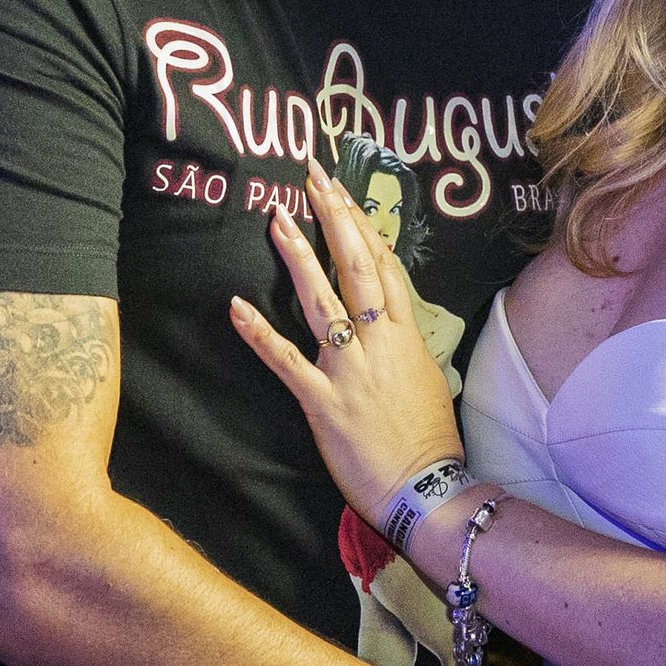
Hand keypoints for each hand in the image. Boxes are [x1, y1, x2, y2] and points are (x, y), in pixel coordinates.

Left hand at [229, 159, 469, 530]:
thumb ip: (407, 345)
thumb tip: (393, 321)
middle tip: (313, 179)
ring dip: (298, 257)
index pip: (384, 266)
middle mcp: (378, 342)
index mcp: (405, 335)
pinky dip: (259, 333)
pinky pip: (285, 360)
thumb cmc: (429, 437)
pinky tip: (236, 306)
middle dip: (334, 218)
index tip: (344, 193)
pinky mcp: (322, 400)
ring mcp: (349, 369)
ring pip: (321, 301)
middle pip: (355, 267)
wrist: (425, 486)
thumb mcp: (428, 378)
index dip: (362, 226)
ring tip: (276, 219)